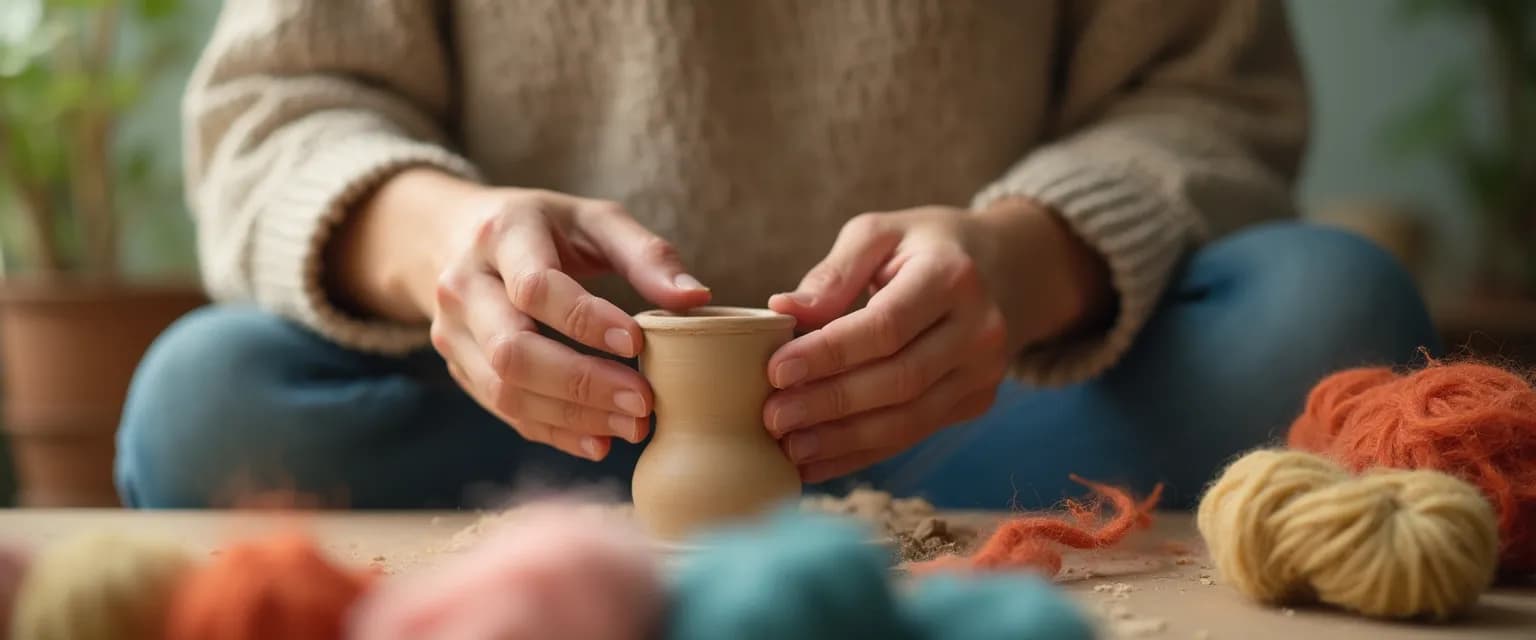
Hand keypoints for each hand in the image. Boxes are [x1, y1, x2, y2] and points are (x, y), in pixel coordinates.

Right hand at [333, 170, 711, 460]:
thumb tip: (696, 298)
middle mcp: (463, 285)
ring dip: (572, 416)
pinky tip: (599, 440)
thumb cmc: (543, 227)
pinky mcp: (457, 366)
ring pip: (504, 390)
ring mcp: (451, 331)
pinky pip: (503, 410)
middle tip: (643, 402)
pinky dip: (553, 431)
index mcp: (501, 235)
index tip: (637, 344)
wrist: (452, 235)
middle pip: (513, 350)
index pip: (535, 288)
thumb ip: (646, 255)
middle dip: (581, 383)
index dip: (586, 321)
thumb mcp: (594, 219)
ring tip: (632, 426)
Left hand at [763, 198, 1110, 481]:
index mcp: (952, 276)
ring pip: (908, 420)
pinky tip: (817, 463)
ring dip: (843, 440)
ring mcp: (983, 372)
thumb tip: (783, 310)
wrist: (1004, 268)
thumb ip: (834, 272)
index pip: (886, 326)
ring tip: (789, 447)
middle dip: (830, 404)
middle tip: (773, 417)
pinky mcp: (975, 401)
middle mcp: (979, 329)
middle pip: (899, 380)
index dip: (830, 353)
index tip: (777, 370)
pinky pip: (912, 434)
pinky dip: (861, 454)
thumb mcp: (881, 234)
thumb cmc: (925, 246)